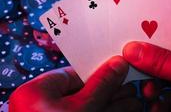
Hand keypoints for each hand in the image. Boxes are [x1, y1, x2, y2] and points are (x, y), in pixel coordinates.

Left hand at [9, 56, 141, 111]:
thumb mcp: (83, 109)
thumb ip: (101, 84)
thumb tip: (117, 64)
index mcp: (36, 93)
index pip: (72, 74)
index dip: (98, 71)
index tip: (118, 69)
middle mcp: (42, 106)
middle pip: (83, 92)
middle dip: (111, 90)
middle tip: (130, 85)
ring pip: (89, 108)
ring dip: (114, 105)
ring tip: (134, 99)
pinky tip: (127, 111)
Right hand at [123, 27, 170, 111]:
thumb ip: (164, 62)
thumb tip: (133, 50)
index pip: (169, 35)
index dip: (148, 42)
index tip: (130, 49)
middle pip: (164, 60)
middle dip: (151, 71)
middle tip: (138, 77)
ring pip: (165, 80)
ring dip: (155, 89)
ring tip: (150, 95)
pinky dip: (163, 103)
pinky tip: (158, 106)